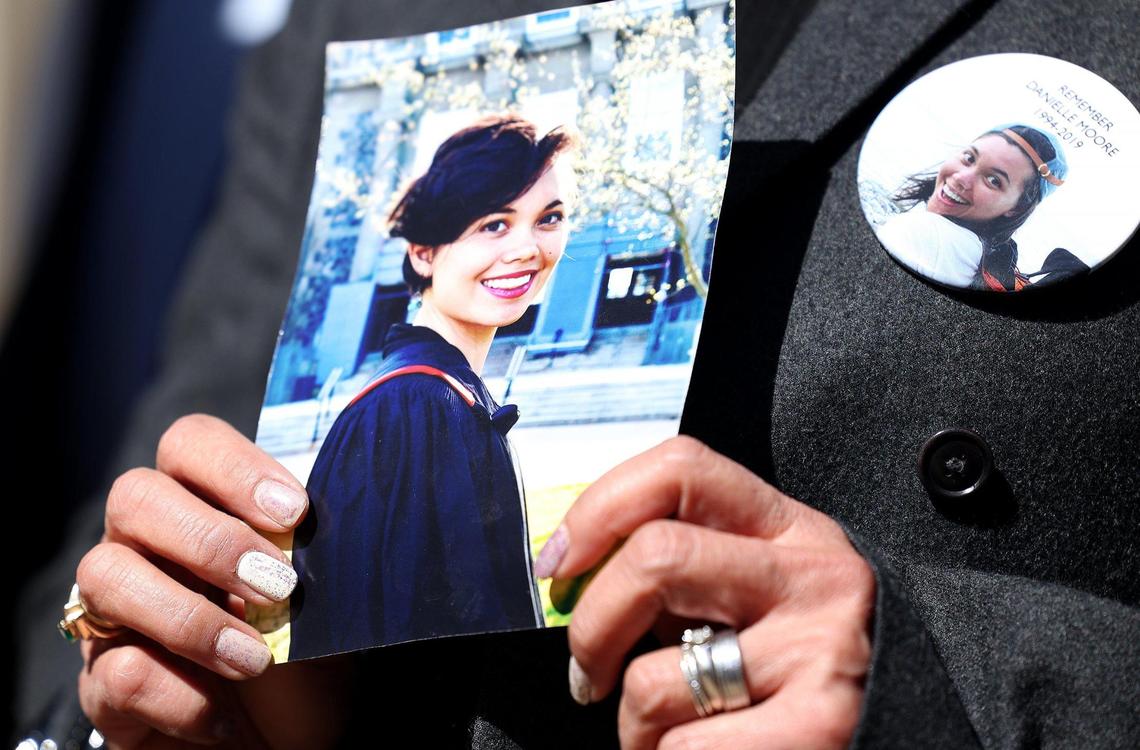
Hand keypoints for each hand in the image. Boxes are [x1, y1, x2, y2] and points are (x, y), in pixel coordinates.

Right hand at [75, 414, 344, 747]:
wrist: (290, 748)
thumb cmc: (310, 664)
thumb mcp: (333, 601)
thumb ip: (319, 553)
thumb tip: (337, 515)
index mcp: (207, 511)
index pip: (189, 444)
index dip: (234, 466)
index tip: (295, 513)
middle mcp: (149, 550)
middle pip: (134, 495)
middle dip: (210, 538)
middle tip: (277, 585)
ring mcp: (117, 615)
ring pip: (104, 572)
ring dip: (191, 616)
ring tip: (256, 660)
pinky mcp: (104, 686)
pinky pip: (117, 669)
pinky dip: (181, 693)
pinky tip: (226, 715)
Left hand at [539, 436, 874, 749]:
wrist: (919, 730)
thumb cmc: (811, 671)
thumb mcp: (767, 594)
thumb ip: (696, 573)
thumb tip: (576, 579)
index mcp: (791, 530)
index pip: (681, 468)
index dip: (598, 508)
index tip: (560, 564)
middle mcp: (814, 575)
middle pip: (655, 557)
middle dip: (591, 627)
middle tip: (587, 674)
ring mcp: (821, 650)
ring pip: (655, 676)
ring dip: (632, 726)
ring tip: (660, 737)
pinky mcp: (818, 726)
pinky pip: (683, 749)